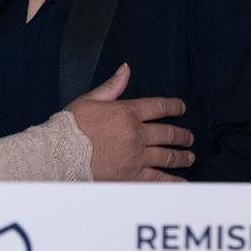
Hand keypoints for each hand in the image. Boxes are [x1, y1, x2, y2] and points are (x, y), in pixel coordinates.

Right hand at [66, 63, 193, 181]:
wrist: (60, 154)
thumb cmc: (71, 126)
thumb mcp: (90, 100)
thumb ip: (112, 86)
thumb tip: (126, 69)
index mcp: (127, 113)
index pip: (158, 107)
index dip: (173, 107)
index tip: (181, 108)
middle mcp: (136, 134)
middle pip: (167, 133)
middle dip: (181, 135)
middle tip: (189, 137)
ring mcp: (136, 157)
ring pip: (166, 156)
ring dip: (180, 156)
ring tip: (189, 156)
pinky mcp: (131, 176)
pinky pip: (157, 178)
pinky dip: (171, 180)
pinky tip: (181, 182)